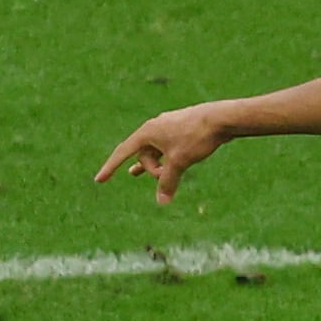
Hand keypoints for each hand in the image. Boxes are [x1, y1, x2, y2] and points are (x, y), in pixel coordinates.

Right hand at [94, 105, 226, 204]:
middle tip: (167, 174)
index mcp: (147, 132)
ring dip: (155, 165)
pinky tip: (165, 164)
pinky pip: (166, 148)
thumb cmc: (196, 136)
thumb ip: (168, 182)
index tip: (99, 180)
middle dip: (151, 169)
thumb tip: (162, 202)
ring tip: (135, 174)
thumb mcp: (179, 162)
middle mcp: (154, 128)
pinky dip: (165, 159)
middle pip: (143, 155)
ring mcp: (167, 128)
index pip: (122, 152)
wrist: (221, 118)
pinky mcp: (180, 130)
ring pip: (156, 152)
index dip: (110, 167)